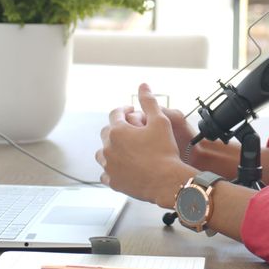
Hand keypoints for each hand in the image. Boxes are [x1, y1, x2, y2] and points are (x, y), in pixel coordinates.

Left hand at [96, 84, 195, 207]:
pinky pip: (106, 173)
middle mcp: (108, 147)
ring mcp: (109, 166)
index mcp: (117, 131)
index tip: (132, 111)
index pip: (116, 113)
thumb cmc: (164, 151)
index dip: (125, 109)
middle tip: (131, 130)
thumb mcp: (160, 121)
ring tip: (126, 149)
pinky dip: (112, 168)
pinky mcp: (112, 181)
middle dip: (118, 129)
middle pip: (107, 132)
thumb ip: (149, 102)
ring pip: (103, 153)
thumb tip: (143, 86)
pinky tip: (123, 167)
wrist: (166, 181)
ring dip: (111, 148)